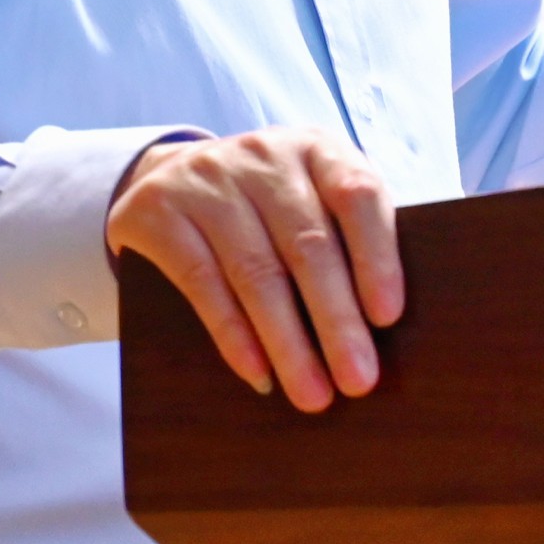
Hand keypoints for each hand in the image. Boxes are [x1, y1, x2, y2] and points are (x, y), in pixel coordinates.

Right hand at [104, 127, 403, 413]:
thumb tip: (377, 329)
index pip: (357, 195)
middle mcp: (263, 154)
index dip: (375, 257)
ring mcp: (206, 177)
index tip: (386, 318)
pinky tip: (258, 373)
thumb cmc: (270, 209)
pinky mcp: (157, 209)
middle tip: (357, 380)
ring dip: (288, 342)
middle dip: (336, 321)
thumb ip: (347, 241)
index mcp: (317, 149)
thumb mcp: (314, 201)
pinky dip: (233, 334)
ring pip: (255, 270)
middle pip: (307, 244)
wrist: (172, 179)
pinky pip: (201, 281)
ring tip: (311, 393)